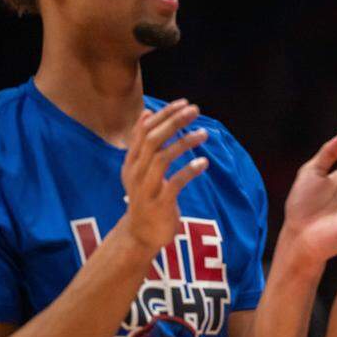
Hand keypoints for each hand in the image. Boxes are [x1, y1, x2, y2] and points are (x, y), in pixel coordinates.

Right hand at [118, 100, 208, 252]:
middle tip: (195, 111)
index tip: (184, 103)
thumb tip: (148, 113)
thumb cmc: (146, 196)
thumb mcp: (140, 168)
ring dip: (184, 143)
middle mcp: (135, 171)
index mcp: (132, 160)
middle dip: (174, 122)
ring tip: (204, 134)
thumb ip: (143, 143)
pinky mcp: (159, 203)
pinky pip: (175, 183)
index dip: (165, 115)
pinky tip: (204, 163)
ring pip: (162, 158)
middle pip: (153, 140)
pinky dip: (189, 171)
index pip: (145, 130)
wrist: (141, 234)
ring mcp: (146, 188)